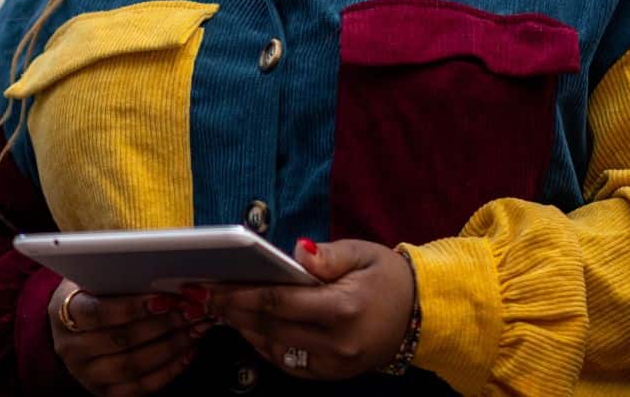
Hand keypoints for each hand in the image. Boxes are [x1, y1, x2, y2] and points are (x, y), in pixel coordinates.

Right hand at [48, 281, 206, 393]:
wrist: (72, 324)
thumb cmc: (91, 292)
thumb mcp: (93, 276)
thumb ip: (118, 274)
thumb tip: (160, 265)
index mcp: (64, 313)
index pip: (97, 313)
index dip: (132, 307)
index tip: (164, 298)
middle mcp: (72, 349)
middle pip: (119, 341)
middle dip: (161, 326)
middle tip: (189, 311)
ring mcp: (87, 374)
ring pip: (131, 367)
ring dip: (169, 348)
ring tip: (193, 329)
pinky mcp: (104, 391)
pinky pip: (139, 388)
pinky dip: (168, 371)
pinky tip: (187, 352)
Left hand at [209, 239, 412, 380]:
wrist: (420, 314)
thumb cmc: (388, 277)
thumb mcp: (363, 252)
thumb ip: (327, 255)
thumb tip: (296, 255)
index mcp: (343, 307)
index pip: (280, 302)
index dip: (243, 295)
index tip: (218, 286)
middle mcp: (336, 342)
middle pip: (272, 328)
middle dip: (236, 312)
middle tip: (210, 297)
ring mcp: (334, 364)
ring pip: (276, 349)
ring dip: (247, 330)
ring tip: (225, 310)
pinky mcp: (333, 375)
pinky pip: (290, 363)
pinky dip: (267, 347)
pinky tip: (254, 330)